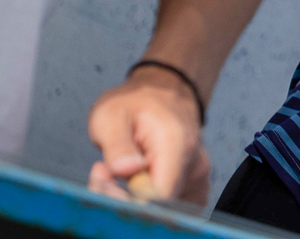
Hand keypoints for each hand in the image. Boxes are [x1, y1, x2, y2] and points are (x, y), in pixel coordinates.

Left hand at [86, 66, 211, 204]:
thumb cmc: (135, 102)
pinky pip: (171, 205)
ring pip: (165, 207)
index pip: (158, 195)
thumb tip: (125, 170)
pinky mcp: (194, 184)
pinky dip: (148, 200)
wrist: (163, 92)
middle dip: (124, 198)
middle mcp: (194, 163)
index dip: (126, 198)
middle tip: (102, 172)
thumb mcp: (112, 115)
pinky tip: (134, 180)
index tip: (102, 179)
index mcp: (176, 144)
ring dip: (134, 199)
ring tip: (117, 170)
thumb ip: (118, 145)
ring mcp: (197, 175)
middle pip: (161, 205)